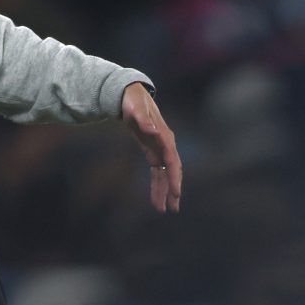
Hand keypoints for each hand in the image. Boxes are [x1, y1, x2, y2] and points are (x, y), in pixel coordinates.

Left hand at [121, 82, 181, 212]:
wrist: (129, 95)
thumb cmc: (133, 100)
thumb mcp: (135, 107)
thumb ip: (142, 118)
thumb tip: (151, 129)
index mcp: (164, 136)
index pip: (172, 160)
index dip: (174, 177)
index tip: (175, 193)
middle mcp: (165, 144)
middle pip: (172, 170)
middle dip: (173, 189)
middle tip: (174, 208)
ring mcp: (159, 148)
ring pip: (164, 174)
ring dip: (164, 191)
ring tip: (162, 210)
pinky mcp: (152, 151)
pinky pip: (156, 172)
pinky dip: (156, 185)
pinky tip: (155, 199)